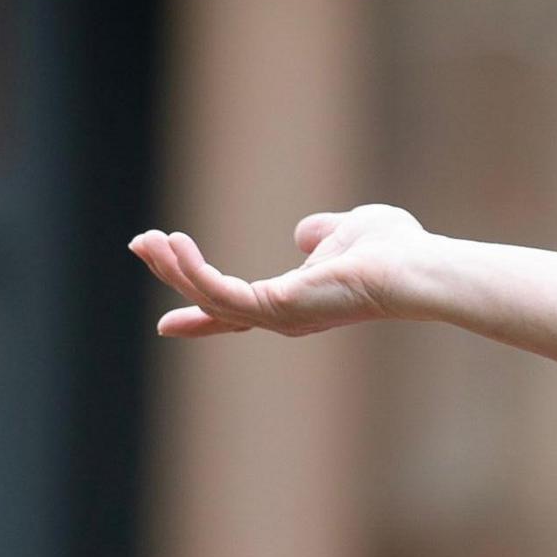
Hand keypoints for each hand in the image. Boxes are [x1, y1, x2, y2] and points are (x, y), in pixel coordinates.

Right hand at [128, 206, 431, 338]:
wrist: (415, 267)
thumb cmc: (394, 252)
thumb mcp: (348, 232)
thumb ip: (322, 234)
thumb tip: (304, 234)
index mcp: (297, 302)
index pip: (239, 312)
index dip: (203, 315)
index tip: (166, 324)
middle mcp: (284, 317)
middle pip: (214, 303)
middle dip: (175, 275)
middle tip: (142, 244)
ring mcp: (279, 317)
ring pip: (208, 297)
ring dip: (174, 267)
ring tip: (147, 239)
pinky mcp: (276, 307)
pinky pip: (218, 293)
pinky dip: (191, 270)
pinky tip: (172, 243)